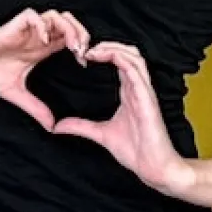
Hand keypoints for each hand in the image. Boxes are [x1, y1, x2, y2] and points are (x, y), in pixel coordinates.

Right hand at [0, 10, 90, 130]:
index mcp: (38, 49)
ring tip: (71, 46)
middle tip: (82, 52)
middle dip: (80, 33)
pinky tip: (44, 41)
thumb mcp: (16, 94)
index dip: (81, 47)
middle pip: (67, 22)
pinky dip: (42, 25)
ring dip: (67, 28)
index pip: (68, 39)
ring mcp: (24, 31)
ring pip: (54, 16)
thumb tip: (51, 126)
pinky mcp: (11, 27)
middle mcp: (34, 37)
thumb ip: (35, 107)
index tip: (83, 64)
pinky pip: (32, 16)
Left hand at [53, 41, 192, 195]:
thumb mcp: (100, 134)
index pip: (120, 61)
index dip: (103, 52)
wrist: (153, 167)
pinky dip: (119, 58)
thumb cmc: (136, 151)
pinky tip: (103, 57)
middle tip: (85, 48)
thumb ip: (81, 126)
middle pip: (128, 52)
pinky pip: (135, 69)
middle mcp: (138, 88)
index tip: (82, 55)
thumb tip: (58, 126)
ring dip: (112, 48)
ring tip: (92, 50)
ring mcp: (144, 91)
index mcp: (130, 92)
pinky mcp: (147, 97)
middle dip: (107, 44)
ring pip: (133, 56)